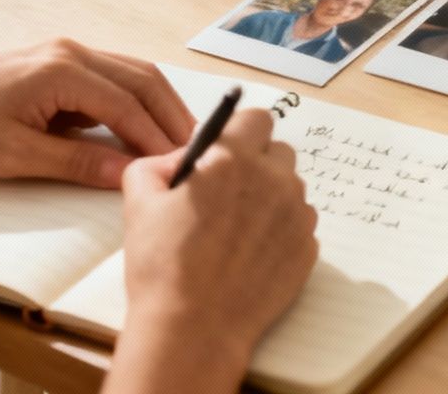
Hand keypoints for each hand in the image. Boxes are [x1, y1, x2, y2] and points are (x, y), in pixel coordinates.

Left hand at [0, 40, 195, 188]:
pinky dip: (136, 100)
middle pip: (143, 80)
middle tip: (196, 150)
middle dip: (172, 116)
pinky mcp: (61, 62)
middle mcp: (72, 53)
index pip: (127, 106)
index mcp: (61, 72)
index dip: (157, 138)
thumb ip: (76, 162)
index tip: (182, 164)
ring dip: (159, 106)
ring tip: (179, 140)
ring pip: (133, 73)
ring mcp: (67, 52)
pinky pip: (114, 76)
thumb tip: (126, 174)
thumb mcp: (15, 156)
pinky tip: (143, 126)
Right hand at [120, 110, 318, 364]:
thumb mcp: (139, 199)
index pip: (255, 119)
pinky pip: (299, 225)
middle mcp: (275, 180)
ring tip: (237, 230)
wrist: (193, 327)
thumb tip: (185, 156)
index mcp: (234, 159)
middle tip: (229, 193)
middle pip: (279, 152)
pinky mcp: (308, 248)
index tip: (226, 153)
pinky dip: (281, 232)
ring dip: (270, 198)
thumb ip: (159, 162)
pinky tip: (251, 255)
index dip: (238, 134)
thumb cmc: (162, 265)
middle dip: (257, 164)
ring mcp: (297, 215)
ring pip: (291, 189)